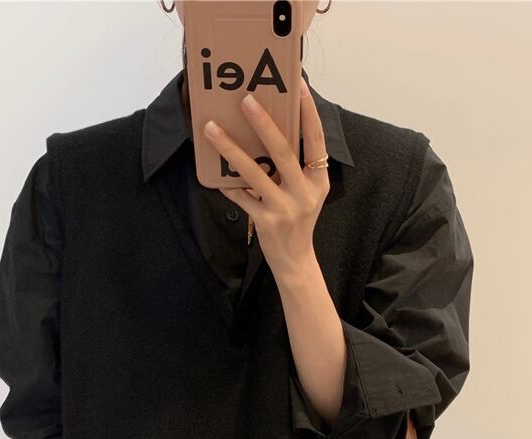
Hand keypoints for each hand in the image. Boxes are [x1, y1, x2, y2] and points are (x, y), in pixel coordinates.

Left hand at [202, 76, 329, 282]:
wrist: (295, 260)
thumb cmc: (298, 219)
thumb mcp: (306, 192)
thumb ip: (296, 167)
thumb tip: (272, 129)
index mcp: (318, 180)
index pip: (316, 140)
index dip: (308, 112)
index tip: (298, 85)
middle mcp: (305, 193)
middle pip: (284, 152)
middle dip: (264, 124)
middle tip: (246, 100)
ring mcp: (285, 208)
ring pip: (255, 173)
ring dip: (231, 149)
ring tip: (212, 129)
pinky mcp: (266, 222)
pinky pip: (242, 197)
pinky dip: (228, 184)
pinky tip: (214, 172)